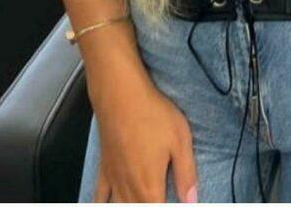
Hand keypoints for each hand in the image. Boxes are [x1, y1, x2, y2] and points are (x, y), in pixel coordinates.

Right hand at [90, 72, 196, 202]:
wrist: (121, 95)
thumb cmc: (153, 114)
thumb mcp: (180, 140)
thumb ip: (186, 174)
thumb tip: (192, 200)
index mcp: (150, 186)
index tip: (175, 205)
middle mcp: (129, 188)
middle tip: (158, 199)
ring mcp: (114, 179)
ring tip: (140, 201)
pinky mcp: (104, 168)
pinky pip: (99, 196)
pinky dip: (100, 204)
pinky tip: (103, 206)